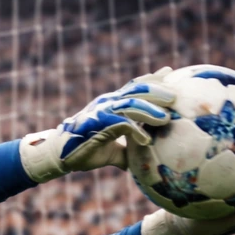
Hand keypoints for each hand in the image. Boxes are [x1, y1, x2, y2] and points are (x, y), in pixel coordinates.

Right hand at [20, 67, 176, 182]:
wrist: (58, 156)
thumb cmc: (84, 151)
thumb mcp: (112, 150)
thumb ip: (128, 149)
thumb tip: (144, 162)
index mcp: (110, 104)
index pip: (135, 86)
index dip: (153, 78)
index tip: (171, 72)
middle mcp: (107, 103)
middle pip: (137, 89)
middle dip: (158, 89)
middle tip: (176, 95)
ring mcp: (101, 112)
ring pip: (131, 104)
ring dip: (150, 110)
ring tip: (166, 118)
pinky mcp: (96, 125)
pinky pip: (120, 125)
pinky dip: (135, 132)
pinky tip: (146, 141)